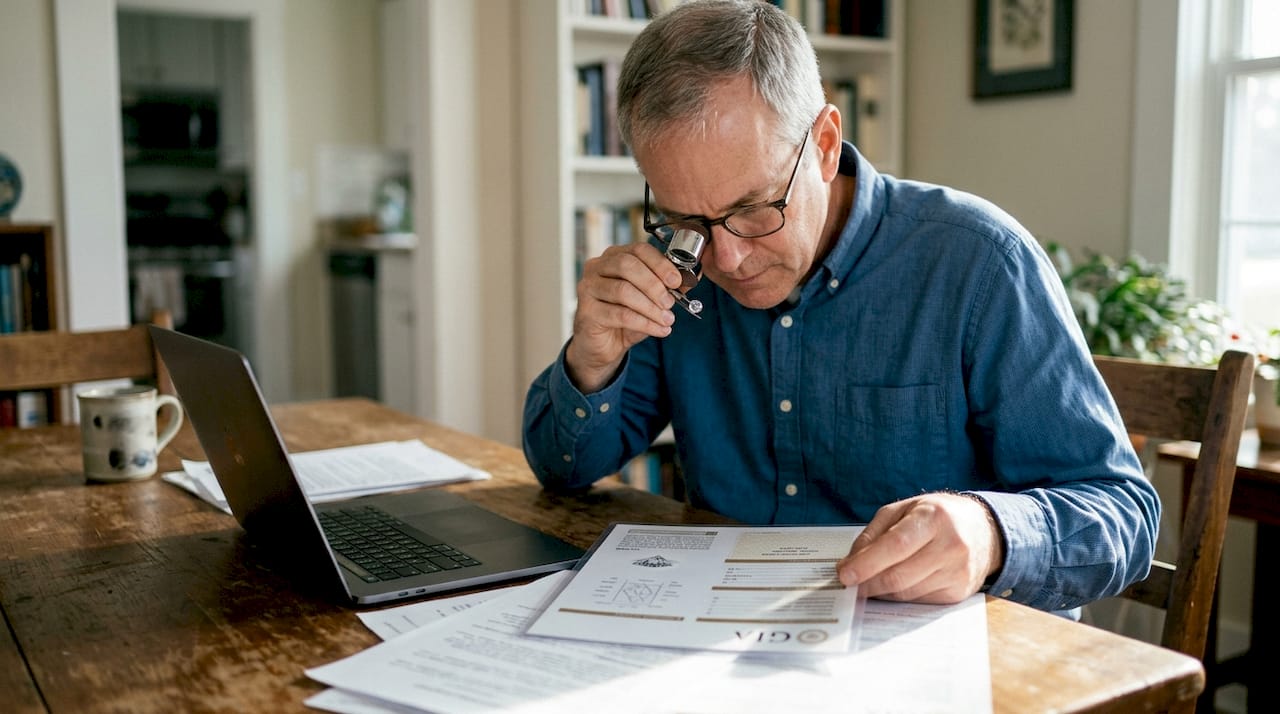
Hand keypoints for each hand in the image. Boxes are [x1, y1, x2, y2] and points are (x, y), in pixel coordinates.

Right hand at [565, 242, 683, 392]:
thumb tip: (687, 280)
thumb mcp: (649, 300)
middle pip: (627, 265)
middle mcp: (597, 267)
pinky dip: (645, 323)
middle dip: (654, 285)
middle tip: (670, 302)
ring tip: (667, 319)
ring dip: (651, 307)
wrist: (603, 345)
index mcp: (614, 257)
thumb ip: (666, 288)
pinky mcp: (586, 311)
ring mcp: (588, 288)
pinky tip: (659, 330)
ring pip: (623, 291)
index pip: (638, 250)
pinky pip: (620, 315)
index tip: (676, 281)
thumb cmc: (624, 317)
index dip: (660, 264)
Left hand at [836, 492, 1003, 603]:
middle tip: (851, 583)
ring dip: (882, 591)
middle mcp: (950, 545)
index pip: (896, 546)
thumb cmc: (937, 517)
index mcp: (933, 518)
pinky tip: (897, 584)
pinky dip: (901, 596)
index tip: (845, 574)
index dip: (867, 563)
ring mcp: (958, 572)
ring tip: (872, 580)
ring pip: (906, 593)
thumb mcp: (902, 511)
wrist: (983, 530)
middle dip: (868, 583)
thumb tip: (850, 563)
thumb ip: (873, 535)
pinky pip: (919, 601)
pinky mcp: (959, 592)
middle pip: (899, 576)